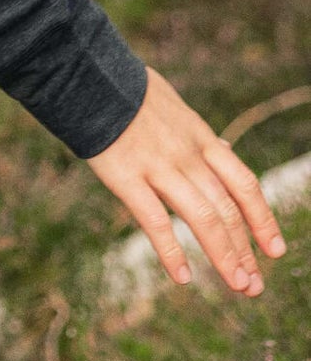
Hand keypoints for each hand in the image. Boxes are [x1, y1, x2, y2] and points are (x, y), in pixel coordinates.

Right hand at [88, 66, 285, 295]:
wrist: (84, 74)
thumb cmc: (126, 91)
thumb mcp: (174, 105)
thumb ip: (197, 133)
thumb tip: (224, 149)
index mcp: (199, 137)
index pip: (243, 183)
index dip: (262, 219)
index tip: (275, 250)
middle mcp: (186, 154)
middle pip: (226, 208)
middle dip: (244, 250)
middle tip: (253, 286)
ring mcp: (157, 165)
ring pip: (201, 216)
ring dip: (224, 255)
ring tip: (238, 285)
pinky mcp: (125, 176)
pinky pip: (153, 219)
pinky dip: (170, 251)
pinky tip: (182, 277)